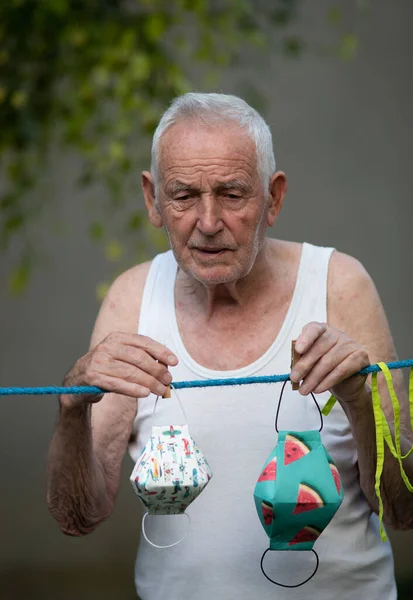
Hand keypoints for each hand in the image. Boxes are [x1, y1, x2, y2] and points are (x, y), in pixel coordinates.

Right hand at [62, 332, 177, 407]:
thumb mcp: (122, 358)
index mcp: (117, 338)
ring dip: (149, 382)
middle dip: (157, 370)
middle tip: (168, 380)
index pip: (143, 342)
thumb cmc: (107, 369)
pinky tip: (145, 393)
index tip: (174, 362)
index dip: (161, 351)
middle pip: (139, 358)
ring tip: (161, 390)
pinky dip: (133, 389)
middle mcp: (107, 347)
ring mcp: (98, 361)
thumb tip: (167, 366)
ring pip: (130, 372)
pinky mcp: (93, 377)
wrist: (77, 383)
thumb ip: (142, 358)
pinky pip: (117, 384)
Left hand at [290, 322, 368, 401]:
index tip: (298, 350)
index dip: (305, 339)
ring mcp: (350, 344)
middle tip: (294, 379)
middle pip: (319, 348)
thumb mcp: (310, 363)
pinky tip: (318, 389)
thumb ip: (301, 360)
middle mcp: (337, 334)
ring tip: (304, 390)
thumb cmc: (324, 369)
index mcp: (322, 330)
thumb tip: (294, 366)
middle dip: (304, 366)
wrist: (346, 384)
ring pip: (328, 362)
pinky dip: (327, 382)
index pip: (313, 329)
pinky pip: (341, 371)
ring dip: (314, 378)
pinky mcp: (360, 356)